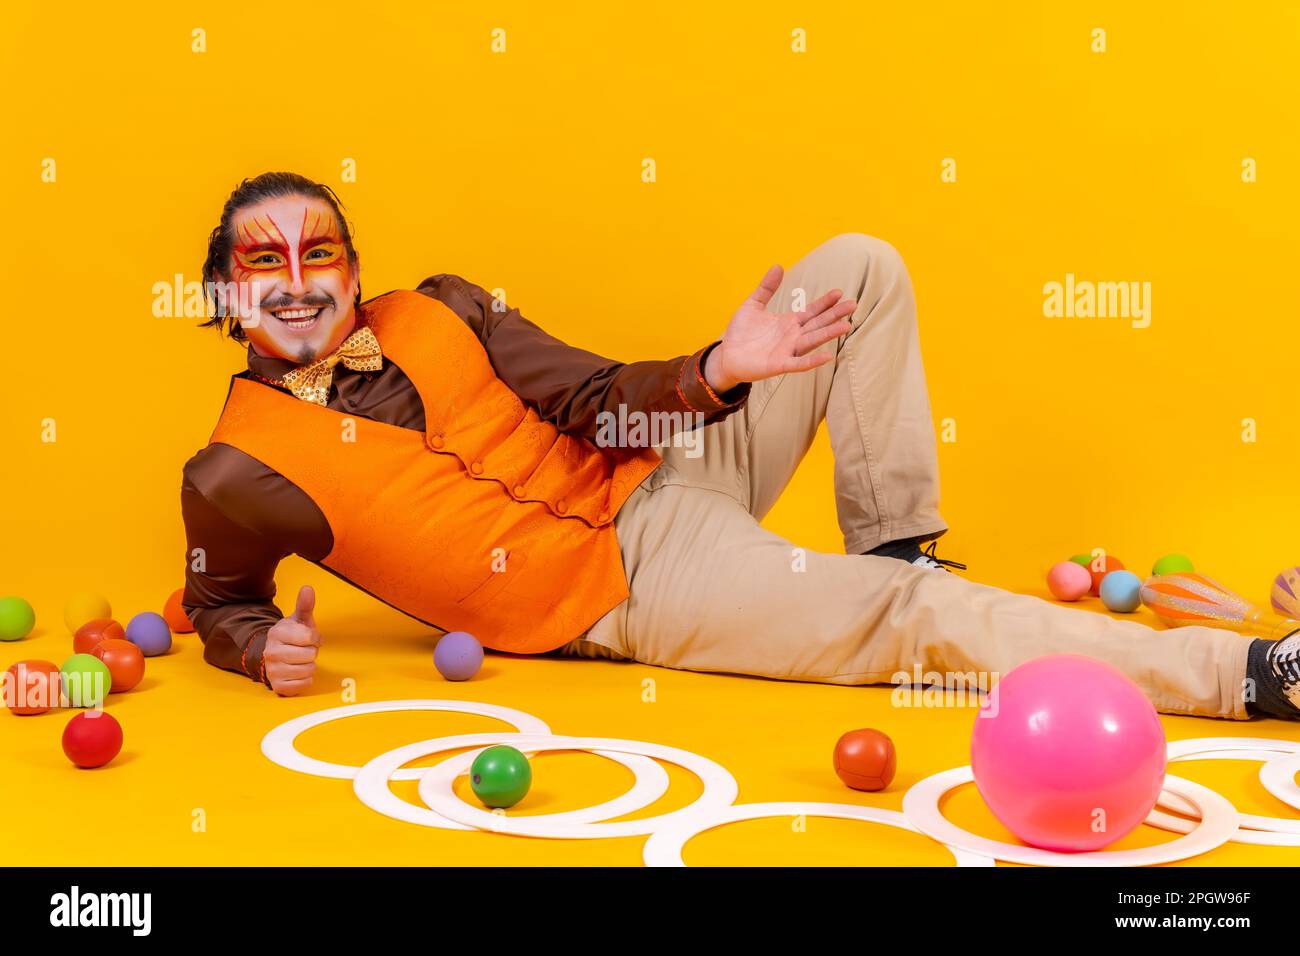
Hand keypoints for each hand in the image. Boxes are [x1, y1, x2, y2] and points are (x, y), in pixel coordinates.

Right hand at [263, 585, 320, 695]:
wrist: (275, 656)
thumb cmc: (292, 637)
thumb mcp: (299, 620)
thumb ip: (304, 605)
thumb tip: (307, 588)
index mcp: (277, 633)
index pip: (310, 636)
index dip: (314, 637)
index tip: (308, 637)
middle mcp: (271, 652)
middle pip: (310, 654)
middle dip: (311, 652)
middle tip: (303, 650)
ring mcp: (273, 670)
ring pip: (309, 670)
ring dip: (310, 666)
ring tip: (300, 661)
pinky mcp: (278, 686)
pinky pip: (304, 685)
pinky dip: (306, 680)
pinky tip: (298, 673)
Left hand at [704, 265, 855, 392]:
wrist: (727, 356)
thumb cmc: (741, 333)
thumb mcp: (753, 305)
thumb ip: (766, 288)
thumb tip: (778, 266)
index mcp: (789, 322)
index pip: (812, 311)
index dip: (825, 302)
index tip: (839, 292)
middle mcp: (793, 336)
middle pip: (818, 323)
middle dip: (835, 314)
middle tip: (853, 304)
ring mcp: (788, 351)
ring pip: (813, 341)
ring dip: (829, 334)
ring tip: (846, 325)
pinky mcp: (779, 365)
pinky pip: (799, 363)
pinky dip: (812, 361)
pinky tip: (827, 356)